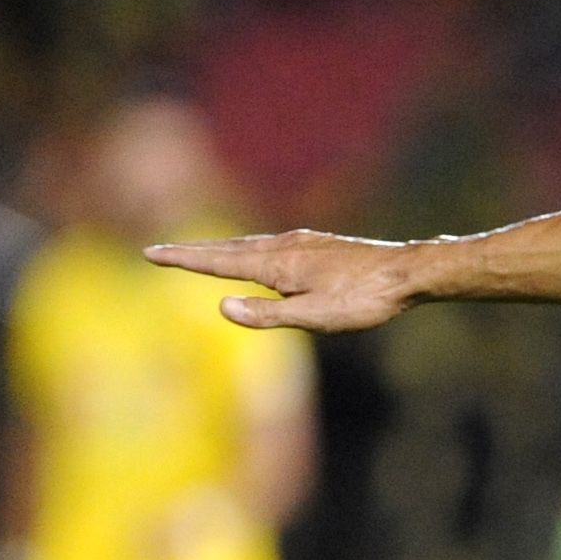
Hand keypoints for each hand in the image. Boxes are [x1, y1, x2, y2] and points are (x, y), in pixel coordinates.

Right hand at [146, 231, 423, 332]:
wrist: (410, 272)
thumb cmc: (365, 300)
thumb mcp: (315, 317)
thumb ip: (267, 314)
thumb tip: (221, 306)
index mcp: (277, 265)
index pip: (218, 262)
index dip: (183, 259)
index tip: (150, 253)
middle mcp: (285, 247)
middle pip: (228, 248)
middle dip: (192, 251)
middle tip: (158, 250)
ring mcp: (303, 242)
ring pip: (250, 244)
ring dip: (220, 248)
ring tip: (198, 251)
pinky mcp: (319, 245)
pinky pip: (272, 244)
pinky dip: (249, 247)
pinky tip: (258, 254)